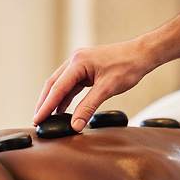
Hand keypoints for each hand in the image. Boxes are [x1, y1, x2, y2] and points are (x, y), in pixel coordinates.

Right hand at [33, 40, 153, 131]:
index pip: (57, 88)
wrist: (142, 54)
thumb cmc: (127, 66)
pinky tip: (62, 109)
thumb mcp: (106, 89)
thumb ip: (88, 107)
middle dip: (44, 103)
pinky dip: (65, 97)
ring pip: (60, 85)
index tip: (38, 119)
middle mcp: (75, 61)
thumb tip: (75, 125)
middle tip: (37, 119)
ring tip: (47, 116)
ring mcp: (80, 65)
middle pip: (53, 84)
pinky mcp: (85, 70)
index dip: (46, 106)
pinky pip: (71, 85)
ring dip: (53, 100)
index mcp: (78, 63)